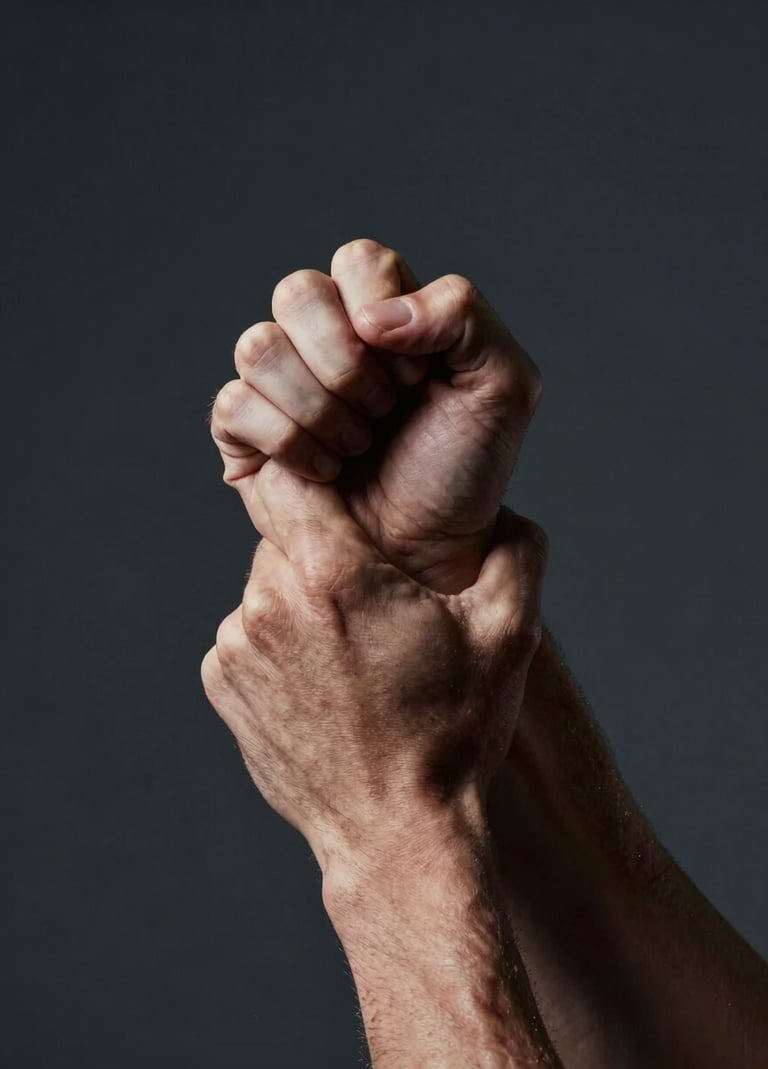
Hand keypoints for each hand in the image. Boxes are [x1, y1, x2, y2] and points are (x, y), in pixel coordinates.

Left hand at [200, 461, 547, 873]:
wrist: (396, 836)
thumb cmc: (452, 735)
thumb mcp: (508, 636)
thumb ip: (517, 552)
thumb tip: (510, 513)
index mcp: (332, 574)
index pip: (293, 473)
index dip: (321, 470)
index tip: (350, 488)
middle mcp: (267, 603)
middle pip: (288, 534)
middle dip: (330, 550)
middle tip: (378, 597)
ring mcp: (235, 648)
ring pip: (268, 585)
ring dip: (306, 600)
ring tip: (357, 653)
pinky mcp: (224, 686)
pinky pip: (250, 635)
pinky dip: (281, 643)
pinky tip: (328, 683)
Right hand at [209, 239, 541, 593]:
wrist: (427, 550)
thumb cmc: (462, 471)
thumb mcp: (503, 386)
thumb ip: (464, 316)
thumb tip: (372, 317)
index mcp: (382, 309)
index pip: (358, 260)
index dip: (385, 317)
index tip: (419, 377)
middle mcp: (322, 334)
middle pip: (298, 292)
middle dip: (348, 365)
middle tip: (384, 411)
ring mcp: (277, 380)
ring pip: (258, 346)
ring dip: (321, 408)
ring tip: (357, 444)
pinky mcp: (243, 428)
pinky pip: (234, 404)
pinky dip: (290, 444)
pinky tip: (324, 469)